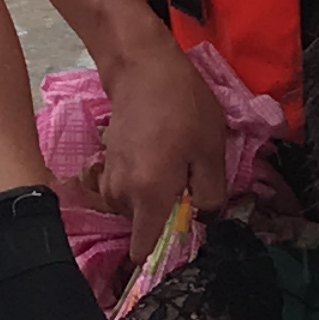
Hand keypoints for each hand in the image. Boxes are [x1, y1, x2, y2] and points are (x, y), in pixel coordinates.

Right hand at [95, 41, 235, 261]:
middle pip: (142, 227)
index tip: (183, 239)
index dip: (163, 252)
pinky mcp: (107, 164)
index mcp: (148, 194)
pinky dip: (142, 182)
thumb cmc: (182, 106)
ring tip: (173, 165)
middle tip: (187, 186)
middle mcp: (121, 194)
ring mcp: (109, 179)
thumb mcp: (211, 150)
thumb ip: (210, 195)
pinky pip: (127, 189)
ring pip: (134, 208)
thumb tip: (205, 220)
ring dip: (153, 198)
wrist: (142, 67)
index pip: (144, 249)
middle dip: (164, 216)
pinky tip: (158, 156)